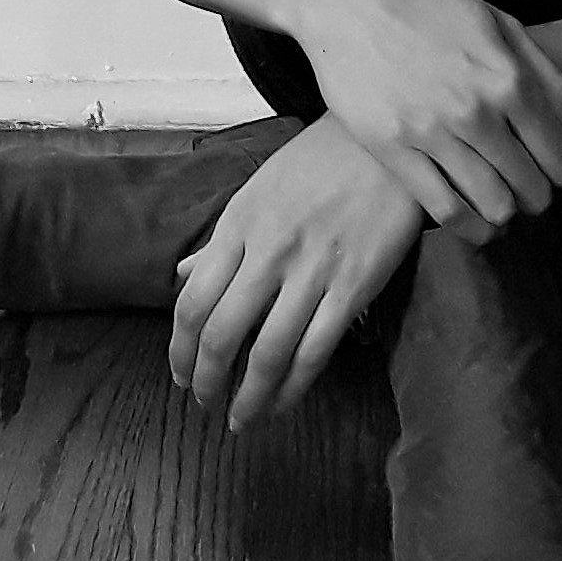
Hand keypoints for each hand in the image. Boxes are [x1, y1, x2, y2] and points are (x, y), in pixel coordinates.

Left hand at [168, 111, 424, 433]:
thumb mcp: (256, 190)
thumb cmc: (316, 162)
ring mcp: (313, 270)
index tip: (180, 374)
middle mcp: (269, 251)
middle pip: (222, 335)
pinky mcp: (355, 285)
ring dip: (250, 397)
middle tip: (204, 401)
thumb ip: (221, 239)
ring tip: (241, 418)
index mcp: (238, 226)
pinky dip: (295, 386)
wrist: (381, 142)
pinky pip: (317, 349)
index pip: (192, 303)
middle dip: (207, 380)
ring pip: (269, 353)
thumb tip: (182, 274)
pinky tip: (285, 402)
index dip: (180, 350)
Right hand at [299, 0, 561, 243]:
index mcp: (509, 78)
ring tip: (501, 208)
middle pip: (529, 187)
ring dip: (505, 215)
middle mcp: (476, 110)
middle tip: (527, 193)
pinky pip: (443, 208)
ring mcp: (432, 132)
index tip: (553, 174)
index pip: (558, 156)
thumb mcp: (500, 25)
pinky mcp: (392, 150)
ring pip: (491, 204)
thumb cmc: (431, 9)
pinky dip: (468, 227)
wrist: (351, 2)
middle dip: (536, 198)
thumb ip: (549, 81)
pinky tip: (474, 224)